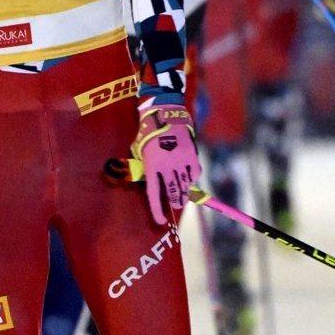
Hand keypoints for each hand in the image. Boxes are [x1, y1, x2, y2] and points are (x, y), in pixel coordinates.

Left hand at [132, 99, 199, 223]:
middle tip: (175, 204)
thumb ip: (145, 167)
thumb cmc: (147, 133)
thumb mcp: (140, 151)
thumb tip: (150, 183)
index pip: (154, 195)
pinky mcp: (192, 156)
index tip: (160, 221)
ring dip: (184, 193)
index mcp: (151, 166)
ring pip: (185, 186)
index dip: (157, 210)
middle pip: (174, 193)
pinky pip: (194, 173)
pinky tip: (189, 177)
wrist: (165, 113)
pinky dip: (192, 177)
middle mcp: (167, 167)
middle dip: (175, 202)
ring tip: (182, 197)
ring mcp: (181, 162)